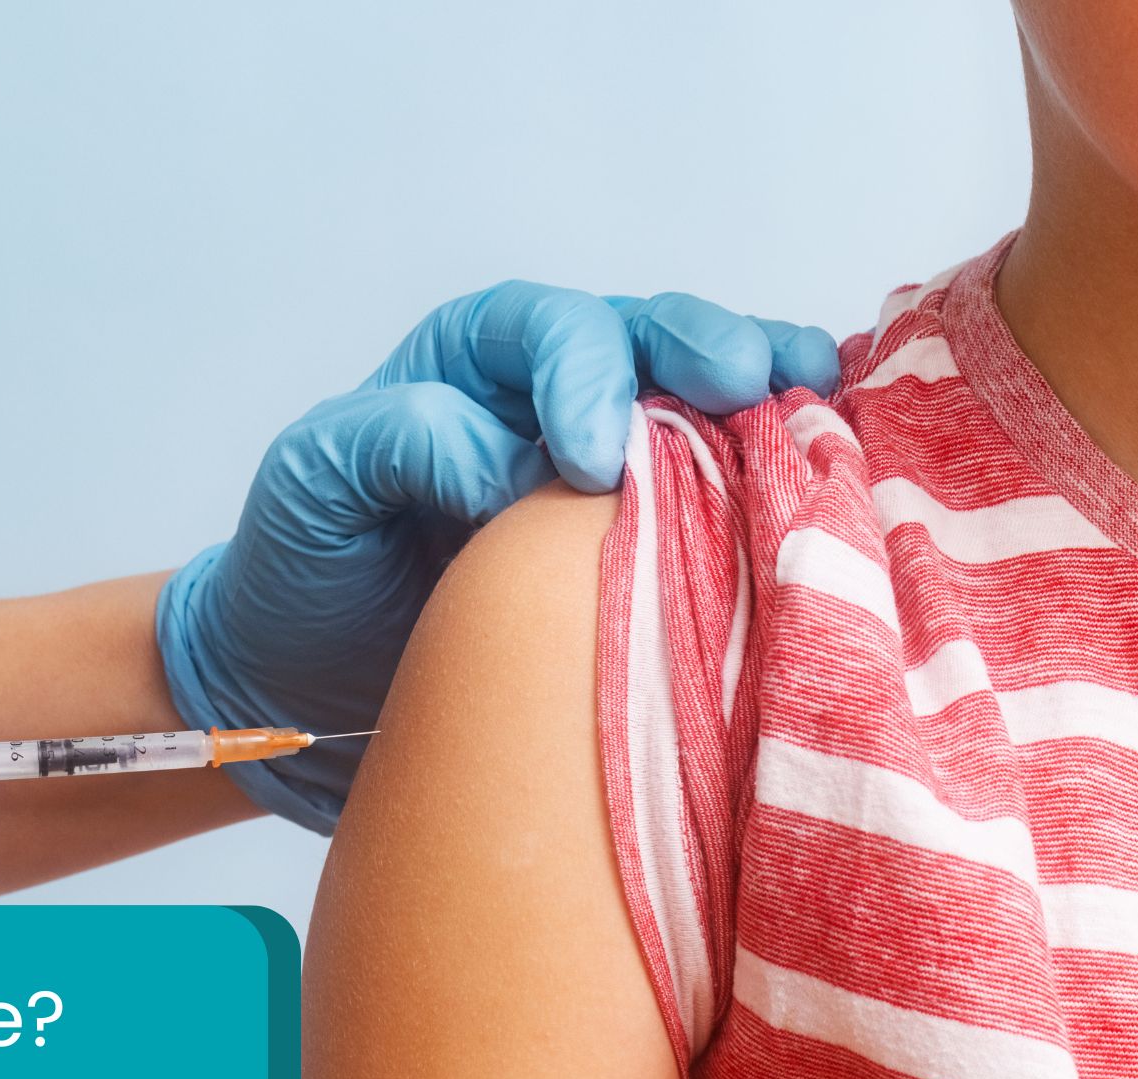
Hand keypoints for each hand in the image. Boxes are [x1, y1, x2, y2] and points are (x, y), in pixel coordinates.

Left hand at [157, 283, 837, 830]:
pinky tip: (835, 468)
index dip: (584, 375)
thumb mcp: (311, 487)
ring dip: (768, 401)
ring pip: (706, 403)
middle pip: (649, 340)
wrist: (306, 687)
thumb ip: (391, 443)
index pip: (547, 332)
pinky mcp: (651, 544)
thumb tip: (502, 457)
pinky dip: (781, 473)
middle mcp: (554, 397)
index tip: (587, 458)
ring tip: (820, 402)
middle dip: (703, 352)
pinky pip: (727, 490)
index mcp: (472, 365)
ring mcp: (615, 467)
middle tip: (748, 386)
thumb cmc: (302, 572)